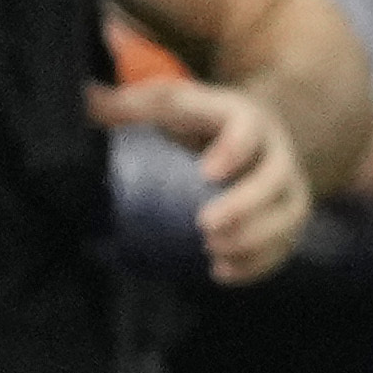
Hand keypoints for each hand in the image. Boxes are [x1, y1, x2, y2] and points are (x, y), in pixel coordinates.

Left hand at [95, 70, 309, 282]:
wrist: (251, 128)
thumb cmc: (196, 117)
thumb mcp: (165, 102)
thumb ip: (128, 104)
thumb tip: (82, 98)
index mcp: (245, 116)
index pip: (249, 127)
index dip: (234, 149)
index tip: (207, 173)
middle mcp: (276, 150)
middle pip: (276, 178)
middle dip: (246, 205)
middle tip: (205, 227)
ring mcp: (289, 186)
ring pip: (290, 215)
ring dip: (257, 240)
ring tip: (213, 253)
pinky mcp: (288, 215)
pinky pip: (286, 243)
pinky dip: (260, 263)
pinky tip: (222, 273)